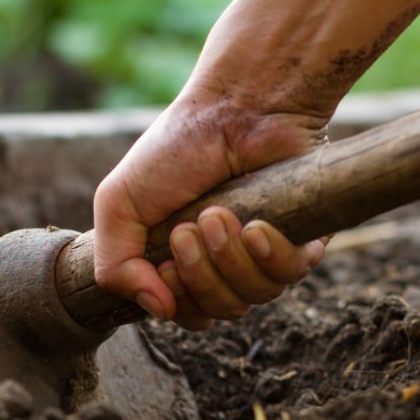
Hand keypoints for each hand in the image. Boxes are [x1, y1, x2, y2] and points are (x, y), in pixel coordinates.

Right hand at [93, 89, 327, 330]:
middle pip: (219, 310)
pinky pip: (290, 275)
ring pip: (254, 297)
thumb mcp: (120, 204)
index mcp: (185, 261)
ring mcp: (266, 254)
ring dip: (230, 259)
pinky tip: (256, 225)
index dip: (176, 300)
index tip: (166, 260)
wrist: (237, 106)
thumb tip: (158, 312)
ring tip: (219, 214)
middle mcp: (228, 263)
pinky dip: (269, 255)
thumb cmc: (178, 149)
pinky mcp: (303, 239)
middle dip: (199, 275)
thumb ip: (116, 265)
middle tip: (190, 228)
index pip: (186, 314)